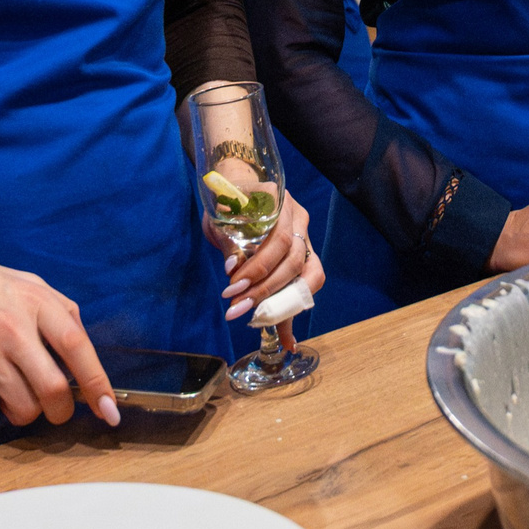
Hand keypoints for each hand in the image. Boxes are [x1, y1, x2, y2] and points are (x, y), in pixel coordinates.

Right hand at [0, 199, 117, 429]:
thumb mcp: (32, 283)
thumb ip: (61, 312)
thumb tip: (84, 350)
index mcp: (37, 304)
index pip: (76, 347)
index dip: (98, 383)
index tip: (109, 410)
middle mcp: (13, 331)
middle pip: (53, 390)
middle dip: (62, 411)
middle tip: (56, 409)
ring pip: (22, 410)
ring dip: (26, 413)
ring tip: (15, 394)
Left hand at [217, 190, 324, 321]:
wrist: (239, 189)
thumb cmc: (228, 202)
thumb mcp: (221, 218)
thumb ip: (230, 241)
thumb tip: (232, 268)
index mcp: (281, 203)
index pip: (280, 240)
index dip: (259, 268)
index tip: (232, 287)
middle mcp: (299, 220)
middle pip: (294, 261)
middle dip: (265, 290)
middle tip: (237, 307)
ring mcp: (305, 238)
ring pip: (308, 275)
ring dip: (281, 303)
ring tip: (257, 320)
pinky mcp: (304, 257)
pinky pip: (304, 287)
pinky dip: (292, 313)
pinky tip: (287, 339)